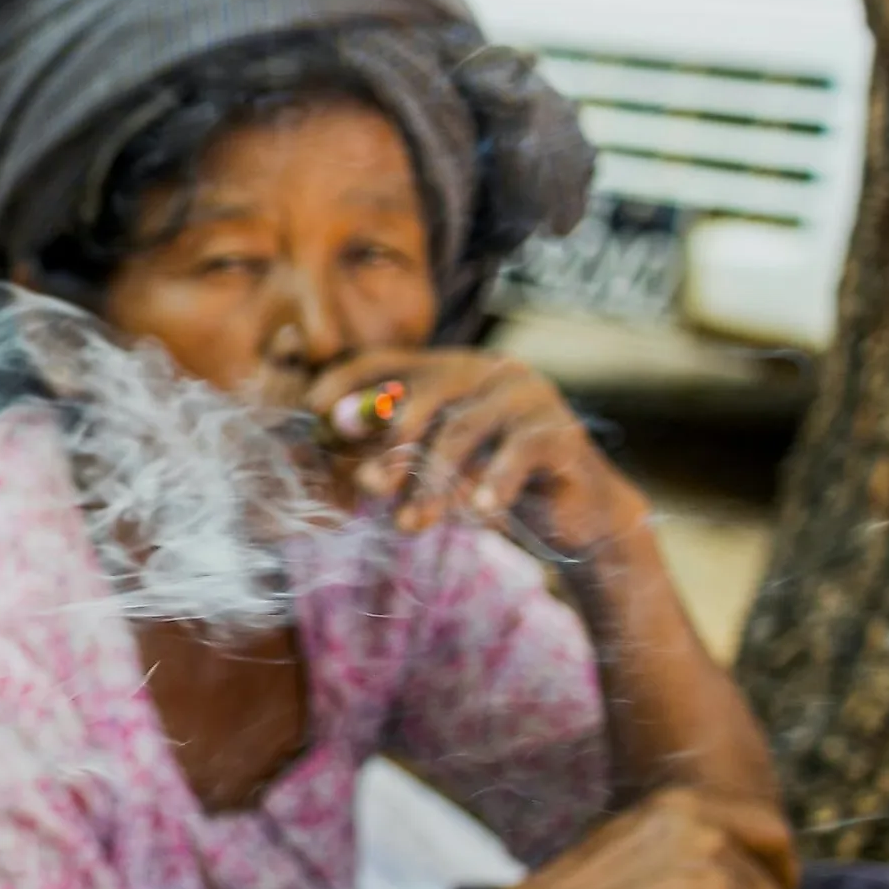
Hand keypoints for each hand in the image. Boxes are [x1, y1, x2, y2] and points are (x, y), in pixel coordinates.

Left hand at [307, 350, 647, 555]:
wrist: (571, 515)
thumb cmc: (487, 487)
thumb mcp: (433, 470)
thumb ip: (396, 459)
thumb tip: (349, 474)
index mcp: (449, 371)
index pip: (391, 362)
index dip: (351, 381)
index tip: (317, 411)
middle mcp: (488, 372)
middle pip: (427, 393)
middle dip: (390, 443)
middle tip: (366, 487)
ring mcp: (528, 397)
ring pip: (465, 430)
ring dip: (431, 482)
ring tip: (409, 526)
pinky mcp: (560, 431)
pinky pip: (519, 452)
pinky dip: (494, 485)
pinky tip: (478, 518)